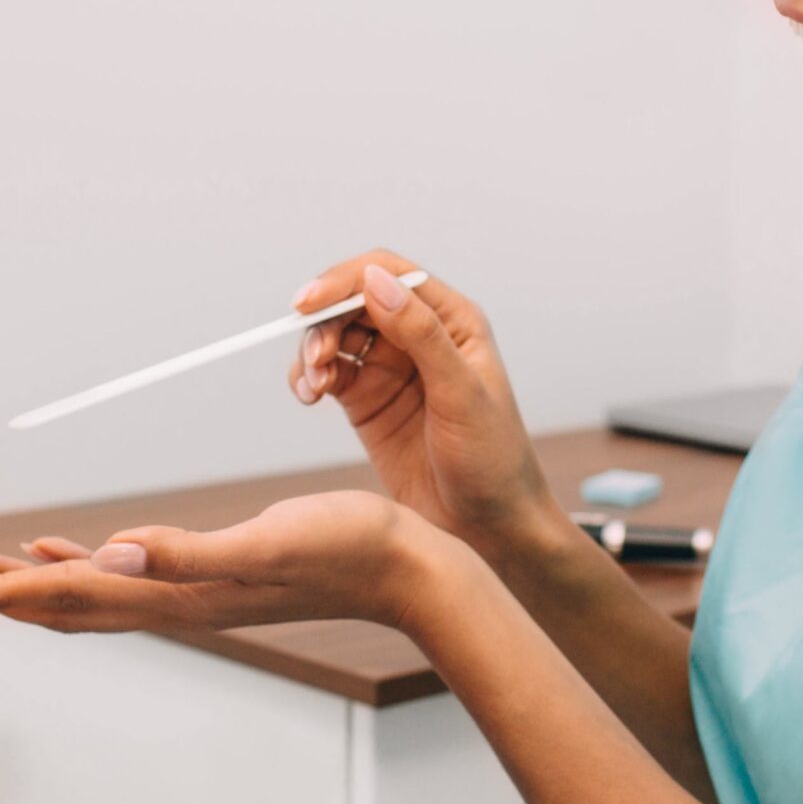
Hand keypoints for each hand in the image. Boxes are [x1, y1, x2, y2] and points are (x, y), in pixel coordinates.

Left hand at [0, 490, 470, 639]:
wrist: (409, 572)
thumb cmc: (348, 547)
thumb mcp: (268, 540)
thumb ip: (190, 552)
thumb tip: (111, 553)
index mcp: (178, 592)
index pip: (71, 597)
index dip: (4, 596)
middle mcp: (176, 600)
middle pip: (67, 607)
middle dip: (1, 600)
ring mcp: (194, 593)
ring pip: (91, 597)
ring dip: (35, 589)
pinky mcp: (212, 576)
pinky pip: (127, 579)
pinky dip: (82, 570)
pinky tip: (73, 550)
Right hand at [286, 252, 556, 557]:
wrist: (489, 528)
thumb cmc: (493, 461)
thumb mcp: (461, 395)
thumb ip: (421, 335)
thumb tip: (376, 281)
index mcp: (452, 321)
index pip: (391, 275)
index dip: (345, 281)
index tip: (309, 304)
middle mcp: (418, 336)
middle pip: (354, 302)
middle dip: (324, 322)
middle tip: (315, 361)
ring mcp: (391, 368)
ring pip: (335, 335)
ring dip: (314, 351)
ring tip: (314, 386)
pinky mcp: (368, 400)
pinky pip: (328, 372)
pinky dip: (309, 377)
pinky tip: (309, 395)